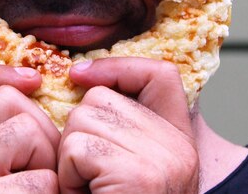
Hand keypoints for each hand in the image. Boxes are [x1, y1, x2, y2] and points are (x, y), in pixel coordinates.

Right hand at [0, 65, 59, 192]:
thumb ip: (0, 132)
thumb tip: (32, 80)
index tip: (32, 81)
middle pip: (7, 100)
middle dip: (42, 129)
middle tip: (42, 171)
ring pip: (27, 128)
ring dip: (50, 160)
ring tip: (41, 189)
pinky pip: (42, 176)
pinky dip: (54, 192)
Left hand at [58, 58, 198, 193]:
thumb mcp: (133, 166)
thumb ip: (124, 130)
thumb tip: (83, 78)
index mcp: (180, 142)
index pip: (161, 76)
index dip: (118, 67)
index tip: (80, 75)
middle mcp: (177, 147)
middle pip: (101, 98)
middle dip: (79, 131)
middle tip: (86, 172)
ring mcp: (160, 159)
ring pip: (82, 118)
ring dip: (69, 155)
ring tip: (85, 185)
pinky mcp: (136, 175)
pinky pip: (76, 149)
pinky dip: (67, 175)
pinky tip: (83, 193)